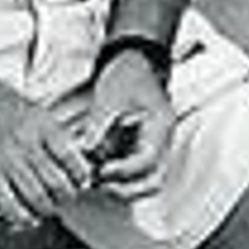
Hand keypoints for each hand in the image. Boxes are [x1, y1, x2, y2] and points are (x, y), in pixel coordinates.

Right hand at [0, 75, 95, 224]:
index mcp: (40, 122)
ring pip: (37, 197)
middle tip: (65, 197)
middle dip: (66, 196)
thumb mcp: (29, 106)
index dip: (81, 175)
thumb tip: (73, 156)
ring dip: (46, 208)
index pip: (72, 157)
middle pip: (58, 182)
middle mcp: (25, 140)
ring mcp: (6, 157)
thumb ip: (50, 131)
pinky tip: (26, 216)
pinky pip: (10, 204)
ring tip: (47, 206)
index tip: (81, 180)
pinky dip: (22, 217)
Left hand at [75, 50, 173, 199]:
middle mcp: (162, 141)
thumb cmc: (128, 72)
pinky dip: (122, 176)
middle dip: (127, 188)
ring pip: (148, 180)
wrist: (134, 60)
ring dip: (125, 186)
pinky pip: (138, 171)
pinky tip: (102, 170)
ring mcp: (155, 145)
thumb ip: (98, 124)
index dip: (124, 170)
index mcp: (160, 126)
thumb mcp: (110, 95)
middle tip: (102, 183)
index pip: (147, 160)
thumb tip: (86, 150)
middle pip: (154, 181)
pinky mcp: (144, 146)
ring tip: (100, 178)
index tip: (102, 170)